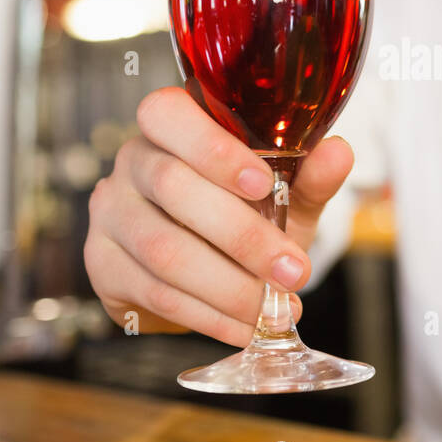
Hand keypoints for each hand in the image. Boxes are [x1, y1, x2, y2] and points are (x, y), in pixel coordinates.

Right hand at [84, 86, 354, 347]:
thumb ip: (308, 174)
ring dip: (228, 287)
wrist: (201, 264)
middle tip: (294, 272)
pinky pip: (154, 293)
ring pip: (163, 250)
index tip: (265, 185)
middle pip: (173, 188)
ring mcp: (109, 213)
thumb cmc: (240, 210)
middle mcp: (131, 161)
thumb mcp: (281, 192)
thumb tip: (339, 154)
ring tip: (275, 309)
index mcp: (169, 124)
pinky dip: (208, 316)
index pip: (168, 114)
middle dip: (242, 237)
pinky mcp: (102, 265)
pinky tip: (243, 327)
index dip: (212, 149)